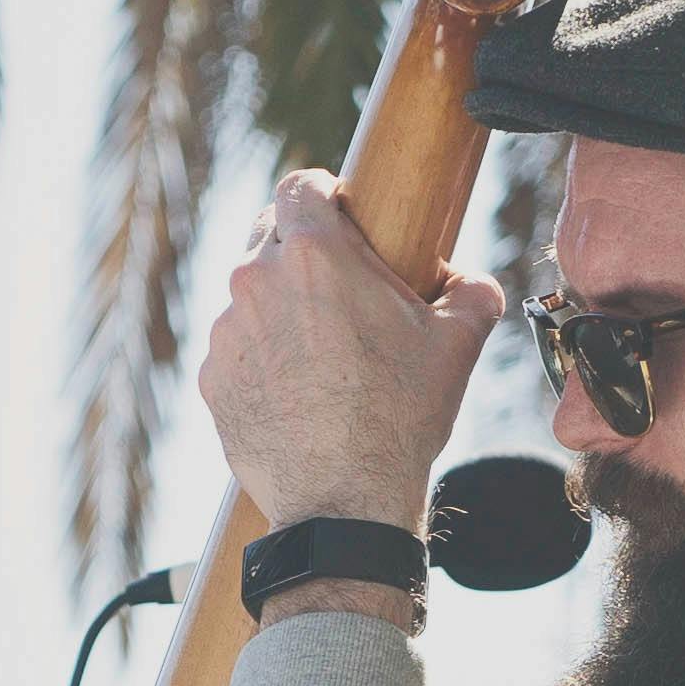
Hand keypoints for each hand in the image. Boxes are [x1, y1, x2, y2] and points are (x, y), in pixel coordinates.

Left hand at [202, 173, 501, 531]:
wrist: (344, 501)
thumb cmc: (402, 416)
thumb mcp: (458, 344)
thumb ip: (472, 291)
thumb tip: (470, 282)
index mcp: (314, 254)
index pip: (301, 184)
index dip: (324, 192)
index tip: (342, 215)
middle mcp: (257, 281)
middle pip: (270, 234)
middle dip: (302, 249)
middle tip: (339, 288)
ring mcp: (227, 332)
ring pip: (251, 296)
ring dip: (282, 309)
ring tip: (323, 354)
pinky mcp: (212, 378)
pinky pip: (237, 349)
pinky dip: (262, 358)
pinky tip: (298, 391)